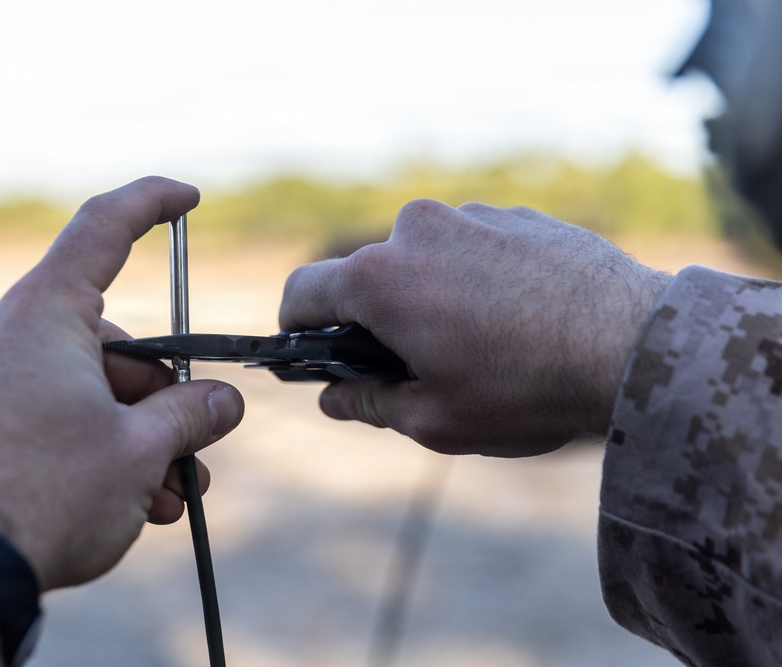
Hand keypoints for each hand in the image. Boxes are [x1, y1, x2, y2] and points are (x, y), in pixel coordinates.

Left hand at [0, 177, 244, 589]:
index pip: (102, 228)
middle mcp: (9, 331)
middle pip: (116, 343)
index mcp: (42, 314)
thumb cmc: (48, 496)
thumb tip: (223, 401)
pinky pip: (59, 410)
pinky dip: (103, 444)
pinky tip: (138, 499)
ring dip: (142, 436)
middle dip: (166, 398)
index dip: (152, 203)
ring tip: (173, 494)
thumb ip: (192, 413)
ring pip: (93, 386)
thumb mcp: (142, 451)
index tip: (188, 196)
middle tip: (197, 450)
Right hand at [280, 199, 670, 456]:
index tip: (310, 350)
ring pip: (422, 258)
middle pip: (367, 275)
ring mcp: (469, 214)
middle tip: (415, 363)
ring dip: (429, 295)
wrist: (636, 346)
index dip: (296, 326)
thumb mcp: (434, 420)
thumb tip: (333, 397)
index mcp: (380, 279)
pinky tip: (515, 318)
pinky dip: (475, 278)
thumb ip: (368, 404)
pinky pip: (472, 245)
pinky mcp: (515, 213)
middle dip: (376, 317)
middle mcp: (415, 230)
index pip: (302, 290)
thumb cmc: (526, 390)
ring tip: (480, 343)